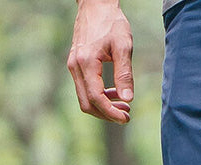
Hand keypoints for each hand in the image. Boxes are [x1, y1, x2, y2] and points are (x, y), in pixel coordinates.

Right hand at [68, 0, 133, 123]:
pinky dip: (99, 97)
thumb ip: (124, 74)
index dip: (111, 113)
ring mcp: (73, 66)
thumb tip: (127, 99)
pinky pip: (84, 89)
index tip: (126, 118)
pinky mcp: (76, 65)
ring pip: (84, 99)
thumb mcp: (123, 47)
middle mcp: (75, 66)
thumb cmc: (111, 22)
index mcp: (86, 63)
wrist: (95, 4)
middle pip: (87, 104)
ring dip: (103, 108)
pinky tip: (114, 95)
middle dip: (107, 114)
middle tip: (126, 115)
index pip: (96, 98)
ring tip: (123, 107)